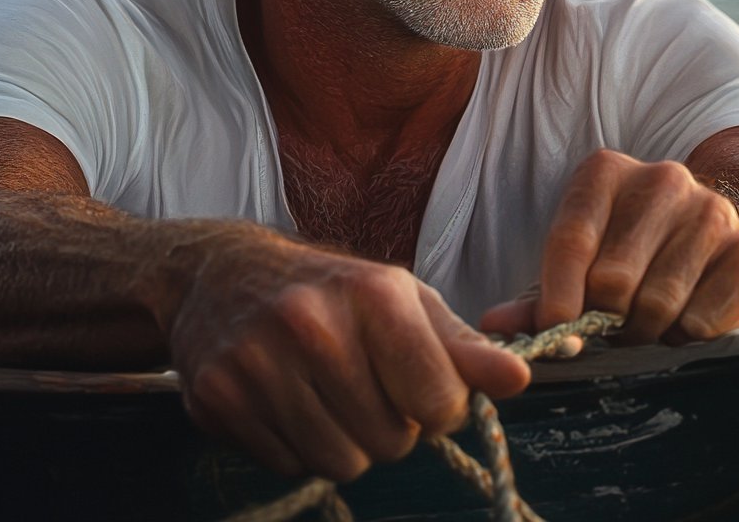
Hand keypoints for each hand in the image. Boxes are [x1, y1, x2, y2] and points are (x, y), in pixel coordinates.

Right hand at [165, 225, 528, 480]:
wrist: (222, 272)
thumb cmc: (330, 288)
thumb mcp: (401, 297)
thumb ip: (461, 344)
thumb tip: (519, 378)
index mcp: (373, 294)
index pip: (441, 402)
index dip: (437, 404)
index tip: (416, 383)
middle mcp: (314, 324)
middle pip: (391, 443)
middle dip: (388, 424)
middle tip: (360, 381)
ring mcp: (260, 361)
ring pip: (341, 463)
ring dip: (343, 440)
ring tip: (323, 390)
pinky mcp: (219, 396)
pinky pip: (288, 466)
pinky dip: (295, 444)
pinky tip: (283, 397)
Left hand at [480, 149, 738, 344]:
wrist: (719, 244)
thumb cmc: (631, 253)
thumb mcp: (580, 261)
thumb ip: (537, 294)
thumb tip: (494, 325)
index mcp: (606, 172)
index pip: (571, 239)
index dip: (558, 295)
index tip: (554, 330)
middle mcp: (662, 179)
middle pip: (613, 278)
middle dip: (606, 317)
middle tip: (611, 324)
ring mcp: (711, 211)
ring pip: (657, 304)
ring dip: (645, 330)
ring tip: (645, 319)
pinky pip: (702, 321)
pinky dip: (686, 334)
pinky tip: (685, 315)